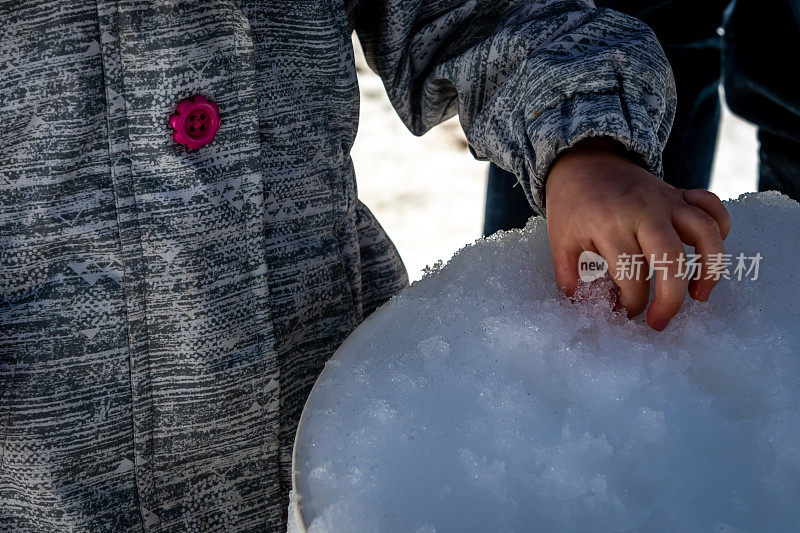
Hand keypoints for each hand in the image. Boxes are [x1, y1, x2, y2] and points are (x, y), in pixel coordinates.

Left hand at [545, 139, 730, 330]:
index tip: (622, 314)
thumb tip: (584, 307)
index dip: (630, 304)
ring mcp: (667, 200)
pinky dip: (722, 227)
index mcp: (611, 226)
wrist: (582, 162)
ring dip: (710, 268)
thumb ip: (569, 276)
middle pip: (672, 259)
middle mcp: (644, 212)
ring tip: (699, 296)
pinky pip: (712, 206)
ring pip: (705, 232)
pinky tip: (708, 254)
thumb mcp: (559, 241)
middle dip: (670, 300)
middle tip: (658, 323)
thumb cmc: (572, 206)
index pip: (631, 277)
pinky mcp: (679, 193)